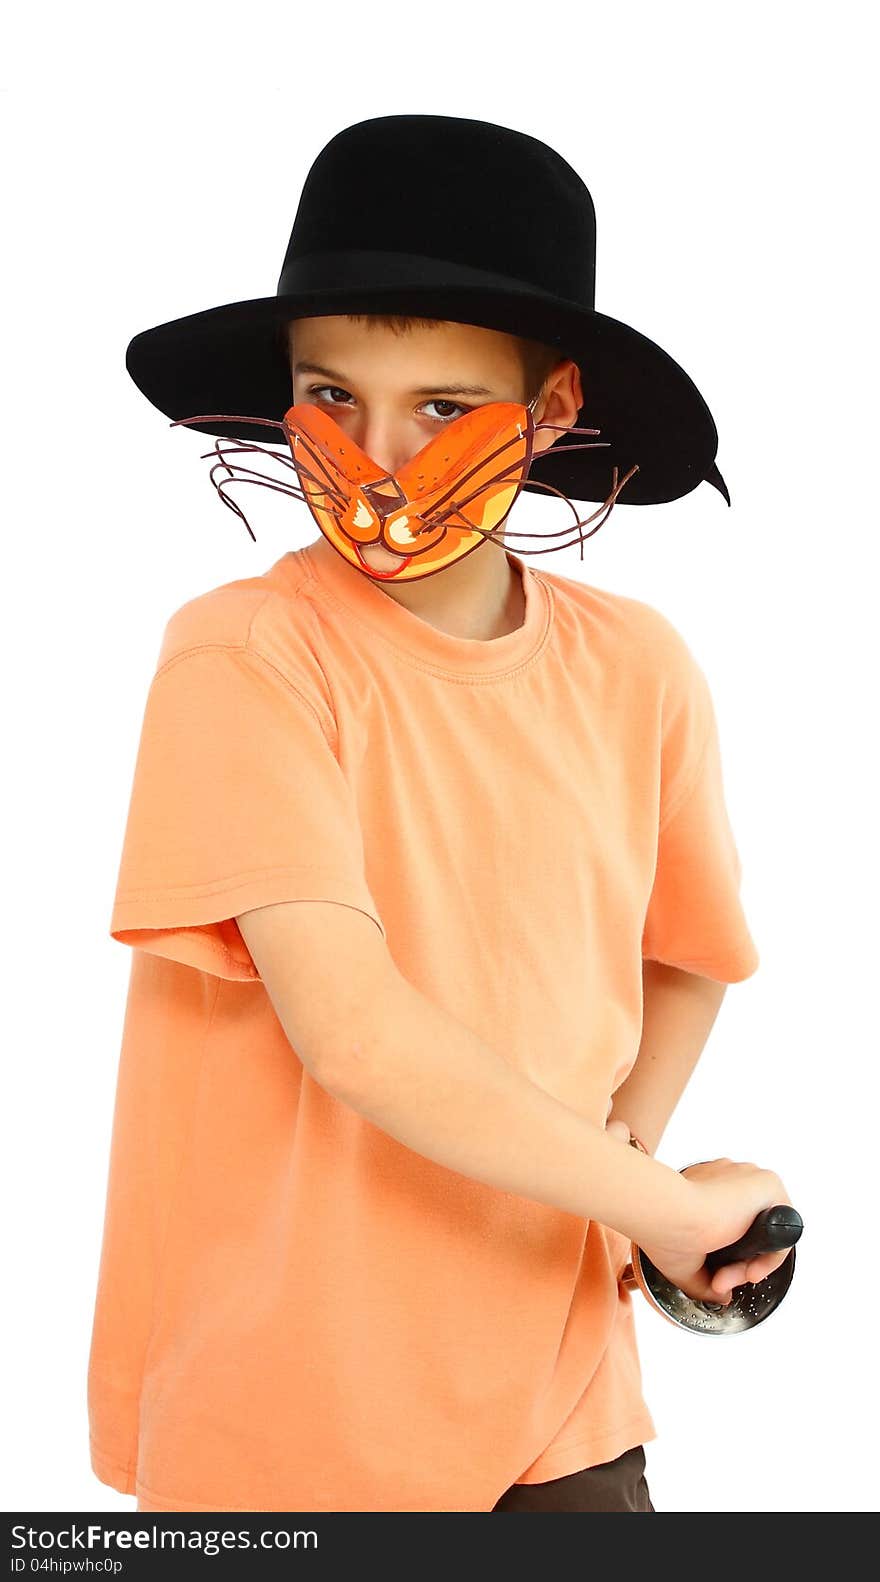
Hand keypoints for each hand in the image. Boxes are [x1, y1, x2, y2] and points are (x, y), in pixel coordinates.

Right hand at [605, 1117, 793, 1306]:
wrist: (664, 1211)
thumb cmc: (660, 1227)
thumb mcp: (682, 1262)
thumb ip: (703, 1279)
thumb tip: (720, 1294)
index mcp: (708, 1187)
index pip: (732, 1227)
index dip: (724, 1260)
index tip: (711, 1277)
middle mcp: (730, 1180)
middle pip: (749, 1234)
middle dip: (735, 1266)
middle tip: (717, 1282)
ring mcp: (749, 1180)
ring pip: (763, 1235)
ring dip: (748, 1264)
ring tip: (725, 1279)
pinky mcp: (767, 1184)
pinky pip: (782, 1230)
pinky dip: (770, 1256)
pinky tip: (749, 1270)